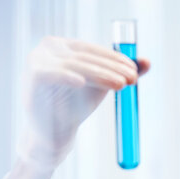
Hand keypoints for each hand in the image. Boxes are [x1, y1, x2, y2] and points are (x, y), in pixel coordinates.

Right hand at [17, 36, 149, 168]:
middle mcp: (49, 47)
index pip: (93, 49)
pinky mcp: (31, 77)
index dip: (116, 59)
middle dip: (112, 68)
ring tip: (120, 85)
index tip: (136, 71)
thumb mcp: (102, 84)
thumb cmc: (76, 105)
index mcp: (65, 45)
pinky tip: (81, 82)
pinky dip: (66, 76)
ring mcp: (37, 60)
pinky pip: (49, 73)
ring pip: (75, 65)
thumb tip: (148, 61)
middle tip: (133, 79)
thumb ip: (121, 71)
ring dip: (100, 74)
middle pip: (86, 57)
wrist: (54, 132)